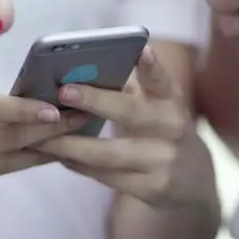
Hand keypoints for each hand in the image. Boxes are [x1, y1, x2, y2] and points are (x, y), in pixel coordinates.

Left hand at [33, 47, 195, 206]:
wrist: (195, 182)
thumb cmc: (163, 133)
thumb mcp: (160, 108)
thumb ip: (133, 89)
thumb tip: (83, 68)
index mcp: (173, 103)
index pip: (163, 81)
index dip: (153, 66)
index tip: (140, 50)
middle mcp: (172, 129)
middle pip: (131, 113)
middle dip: (96, 101)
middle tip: (63, 91)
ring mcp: (163, 161)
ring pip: (109, 153)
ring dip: (71, 144)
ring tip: (42, 136)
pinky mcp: (151, 189)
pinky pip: (106, 176)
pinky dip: (79, 165)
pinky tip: (59, 156)